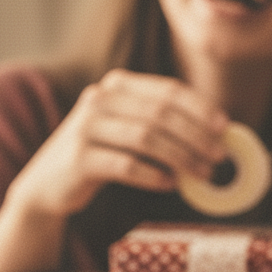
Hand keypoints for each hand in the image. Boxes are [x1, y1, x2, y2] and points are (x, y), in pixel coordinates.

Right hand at [0, 70, 228, 271]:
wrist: (47, 184)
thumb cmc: (99, 157)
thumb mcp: (125, 131)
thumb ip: (159, 125)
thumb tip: (214, 136)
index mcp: (116, 86)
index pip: (168, 91)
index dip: (200, 109)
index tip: (225, 128)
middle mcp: (100, 100)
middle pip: (161, 114)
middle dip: (196, 136)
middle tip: (219, 157)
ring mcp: (87, 127)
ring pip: (147, 139)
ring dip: (182, 158)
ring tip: (203, 175)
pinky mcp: (79, 158)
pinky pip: (127, 165)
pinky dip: (154, 175)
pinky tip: (172, 185)